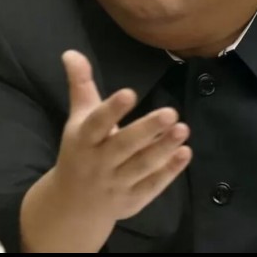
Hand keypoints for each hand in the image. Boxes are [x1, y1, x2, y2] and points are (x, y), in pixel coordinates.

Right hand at [53, 49, 191, 221]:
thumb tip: (71, 51)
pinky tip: (185, 153)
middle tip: (171, 112)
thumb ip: (80, 85)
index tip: (130, 93)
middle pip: (123, 146)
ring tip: (183, 129)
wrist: (72, 205)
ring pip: (141, 166)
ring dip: (163, 148)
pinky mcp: (132, 200)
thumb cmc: (80, 151)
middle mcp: (98, 162)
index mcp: (83, 139)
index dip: (112, 110)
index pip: (97, 123)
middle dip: (147, 130)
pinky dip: (169, 171)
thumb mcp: (78, 118)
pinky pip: (152, 186)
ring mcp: (116, 183)